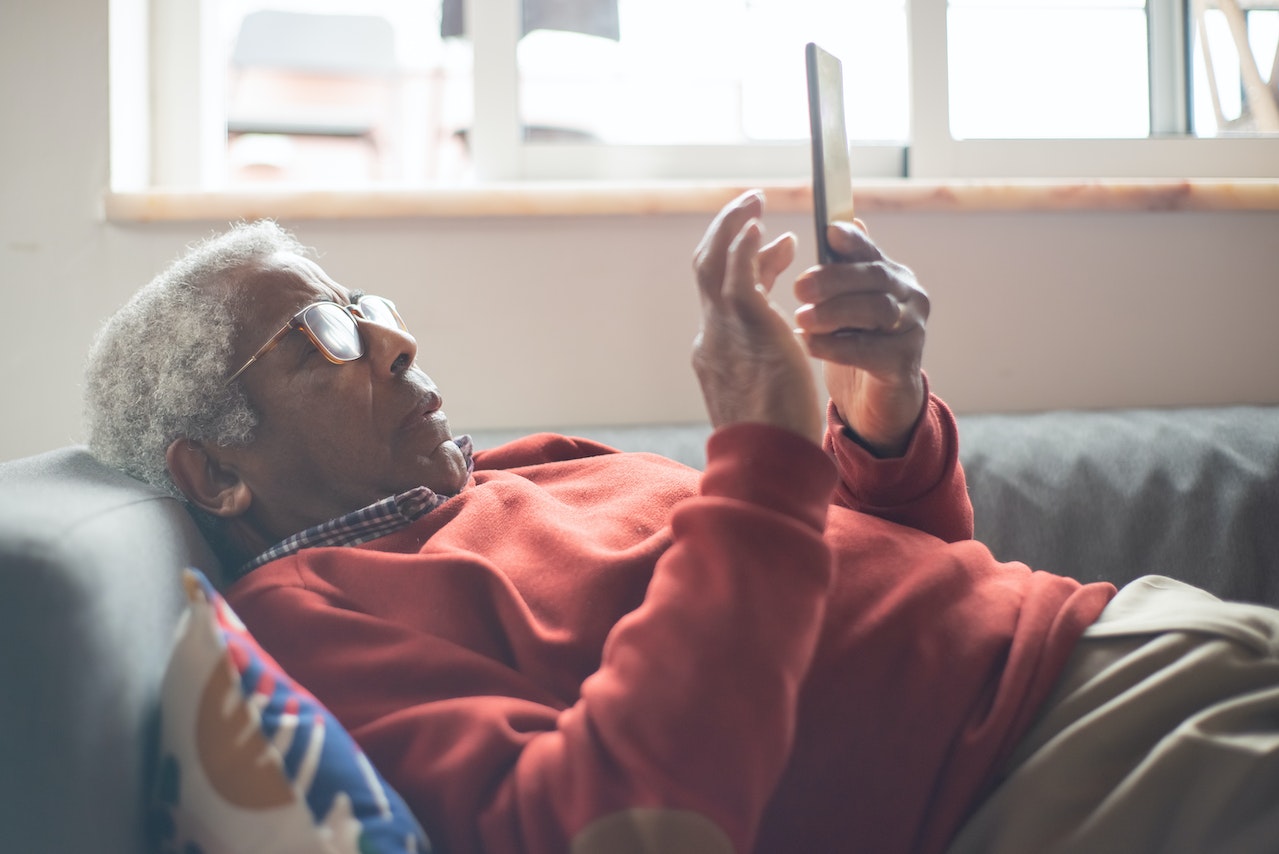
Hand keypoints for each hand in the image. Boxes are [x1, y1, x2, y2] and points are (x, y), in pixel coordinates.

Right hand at [691, 191, 822, 444]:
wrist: (768, 462)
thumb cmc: (776, 442)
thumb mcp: (767, 396)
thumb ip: (766, 368)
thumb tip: (783, 351)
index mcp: (715, 353)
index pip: (724, 294)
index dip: (747, 263)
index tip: (778, 246)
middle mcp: (711, 336)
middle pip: (705, 270)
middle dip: (724, 232)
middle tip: (751, 205)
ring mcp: (723, 330)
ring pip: (713, 262)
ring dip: (732, 225)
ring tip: (754, 199)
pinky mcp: (745, 327)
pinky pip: (736, 272)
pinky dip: (743, 243)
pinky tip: (759, 223)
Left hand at [793, 221, 928, 456]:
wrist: (874, 401)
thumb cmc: (856, 344)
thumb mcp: (845, 305)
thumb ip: (841, 272)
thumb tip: (835, 225)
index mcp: (894, 277)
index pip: (872, 252)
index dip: (853, 240)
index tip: (829, 232)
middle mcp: (911, 297)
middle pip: (875, 278)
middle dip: (834, 280)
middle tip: (799, 287)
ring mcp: (913, 330)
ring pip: (876, 311)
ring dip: (834, 313)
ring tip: (801, 319)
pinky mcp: (905, 363)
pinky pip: (870, 351)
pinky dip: (836, 347)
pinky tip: (810, 346)